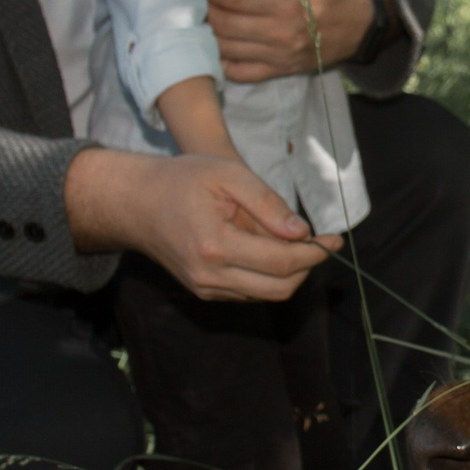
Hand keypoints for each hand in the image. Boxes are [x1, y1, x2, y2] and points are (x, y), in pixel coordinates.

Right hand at [64, 146, 336, 300]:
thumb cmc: (181, 180)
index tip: (334, 239)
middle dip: (306, 267)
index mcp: (217, 246)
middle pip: (280, 288)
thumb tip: (301, 233)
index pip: (282, 262)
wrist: (135, 203)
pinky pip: (249, 293)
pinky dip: (267, 276)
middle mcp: (210, 276)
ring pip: (266, 294)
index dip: (315, 253)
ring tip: (288, 240)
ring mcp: (205, 288)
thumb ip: (267, 204)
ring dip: (288, 273)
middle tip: (318, 242)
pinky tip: (266, 249)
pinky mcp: (204, 292)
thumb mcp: (227, 175)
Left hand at [207, 0, 375, 81]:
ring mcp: (279, 56)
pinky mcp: (281, 70)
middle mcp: (280, 34)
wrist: (360, 22)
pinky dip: (221, 63)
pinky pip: (242, 73)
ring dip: (207, 35)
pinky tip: (213, 48)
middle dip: (203, 10)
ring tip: (198, 20)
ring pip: (227, 49)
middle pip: (225, 24)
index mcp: (287, 4)